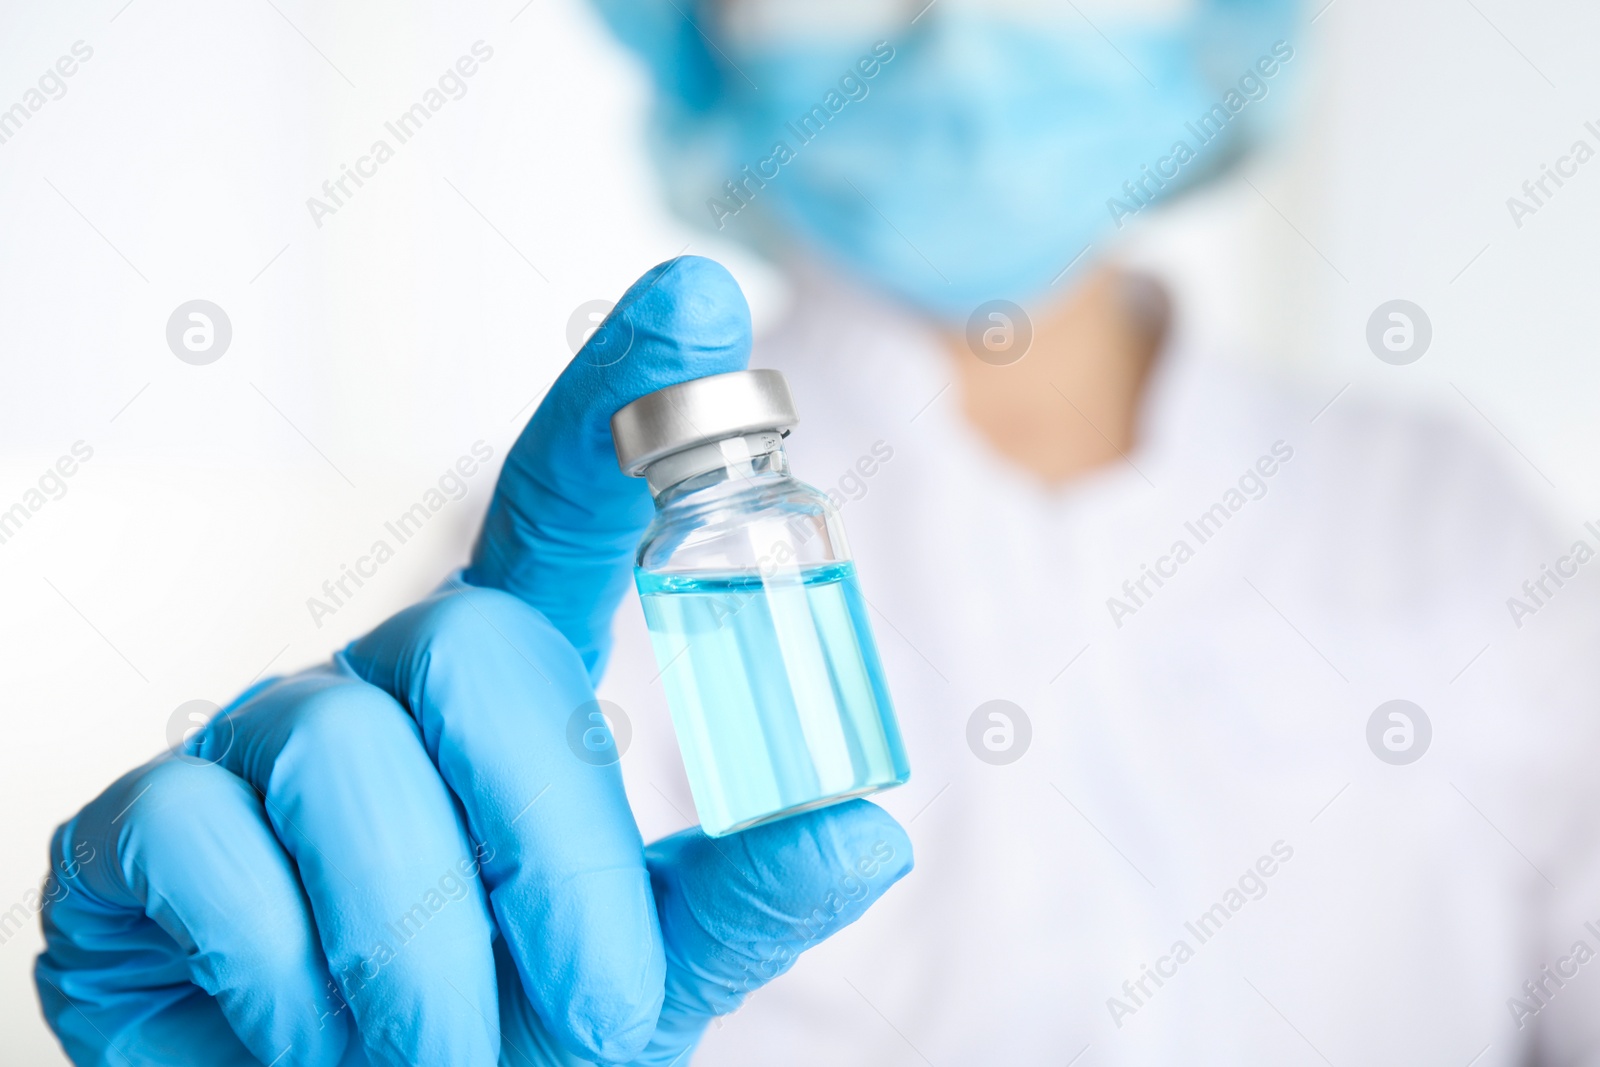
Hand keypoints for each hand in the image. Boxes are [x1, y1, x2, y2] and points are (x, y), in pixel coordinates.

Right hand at [36, 257, 913, 1066]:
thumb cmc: (512, 1037)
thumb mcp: (643, 974)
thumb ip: (740, 901)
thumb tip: (869, 829)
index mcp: (516, 680)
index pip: (567, 497)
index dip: (623, 392)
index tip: (702, 297)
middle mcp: (389, 673)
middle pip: (471, 647)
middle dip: (545, 852)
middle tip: (584, 1008)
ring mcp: (259, 735)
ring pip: (342, 751)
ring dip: (414, 943)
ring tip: (435, 1055)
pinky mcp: (144, 822)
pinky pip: (208, 842)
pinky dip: (282, 970)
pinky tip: (295, 1025)